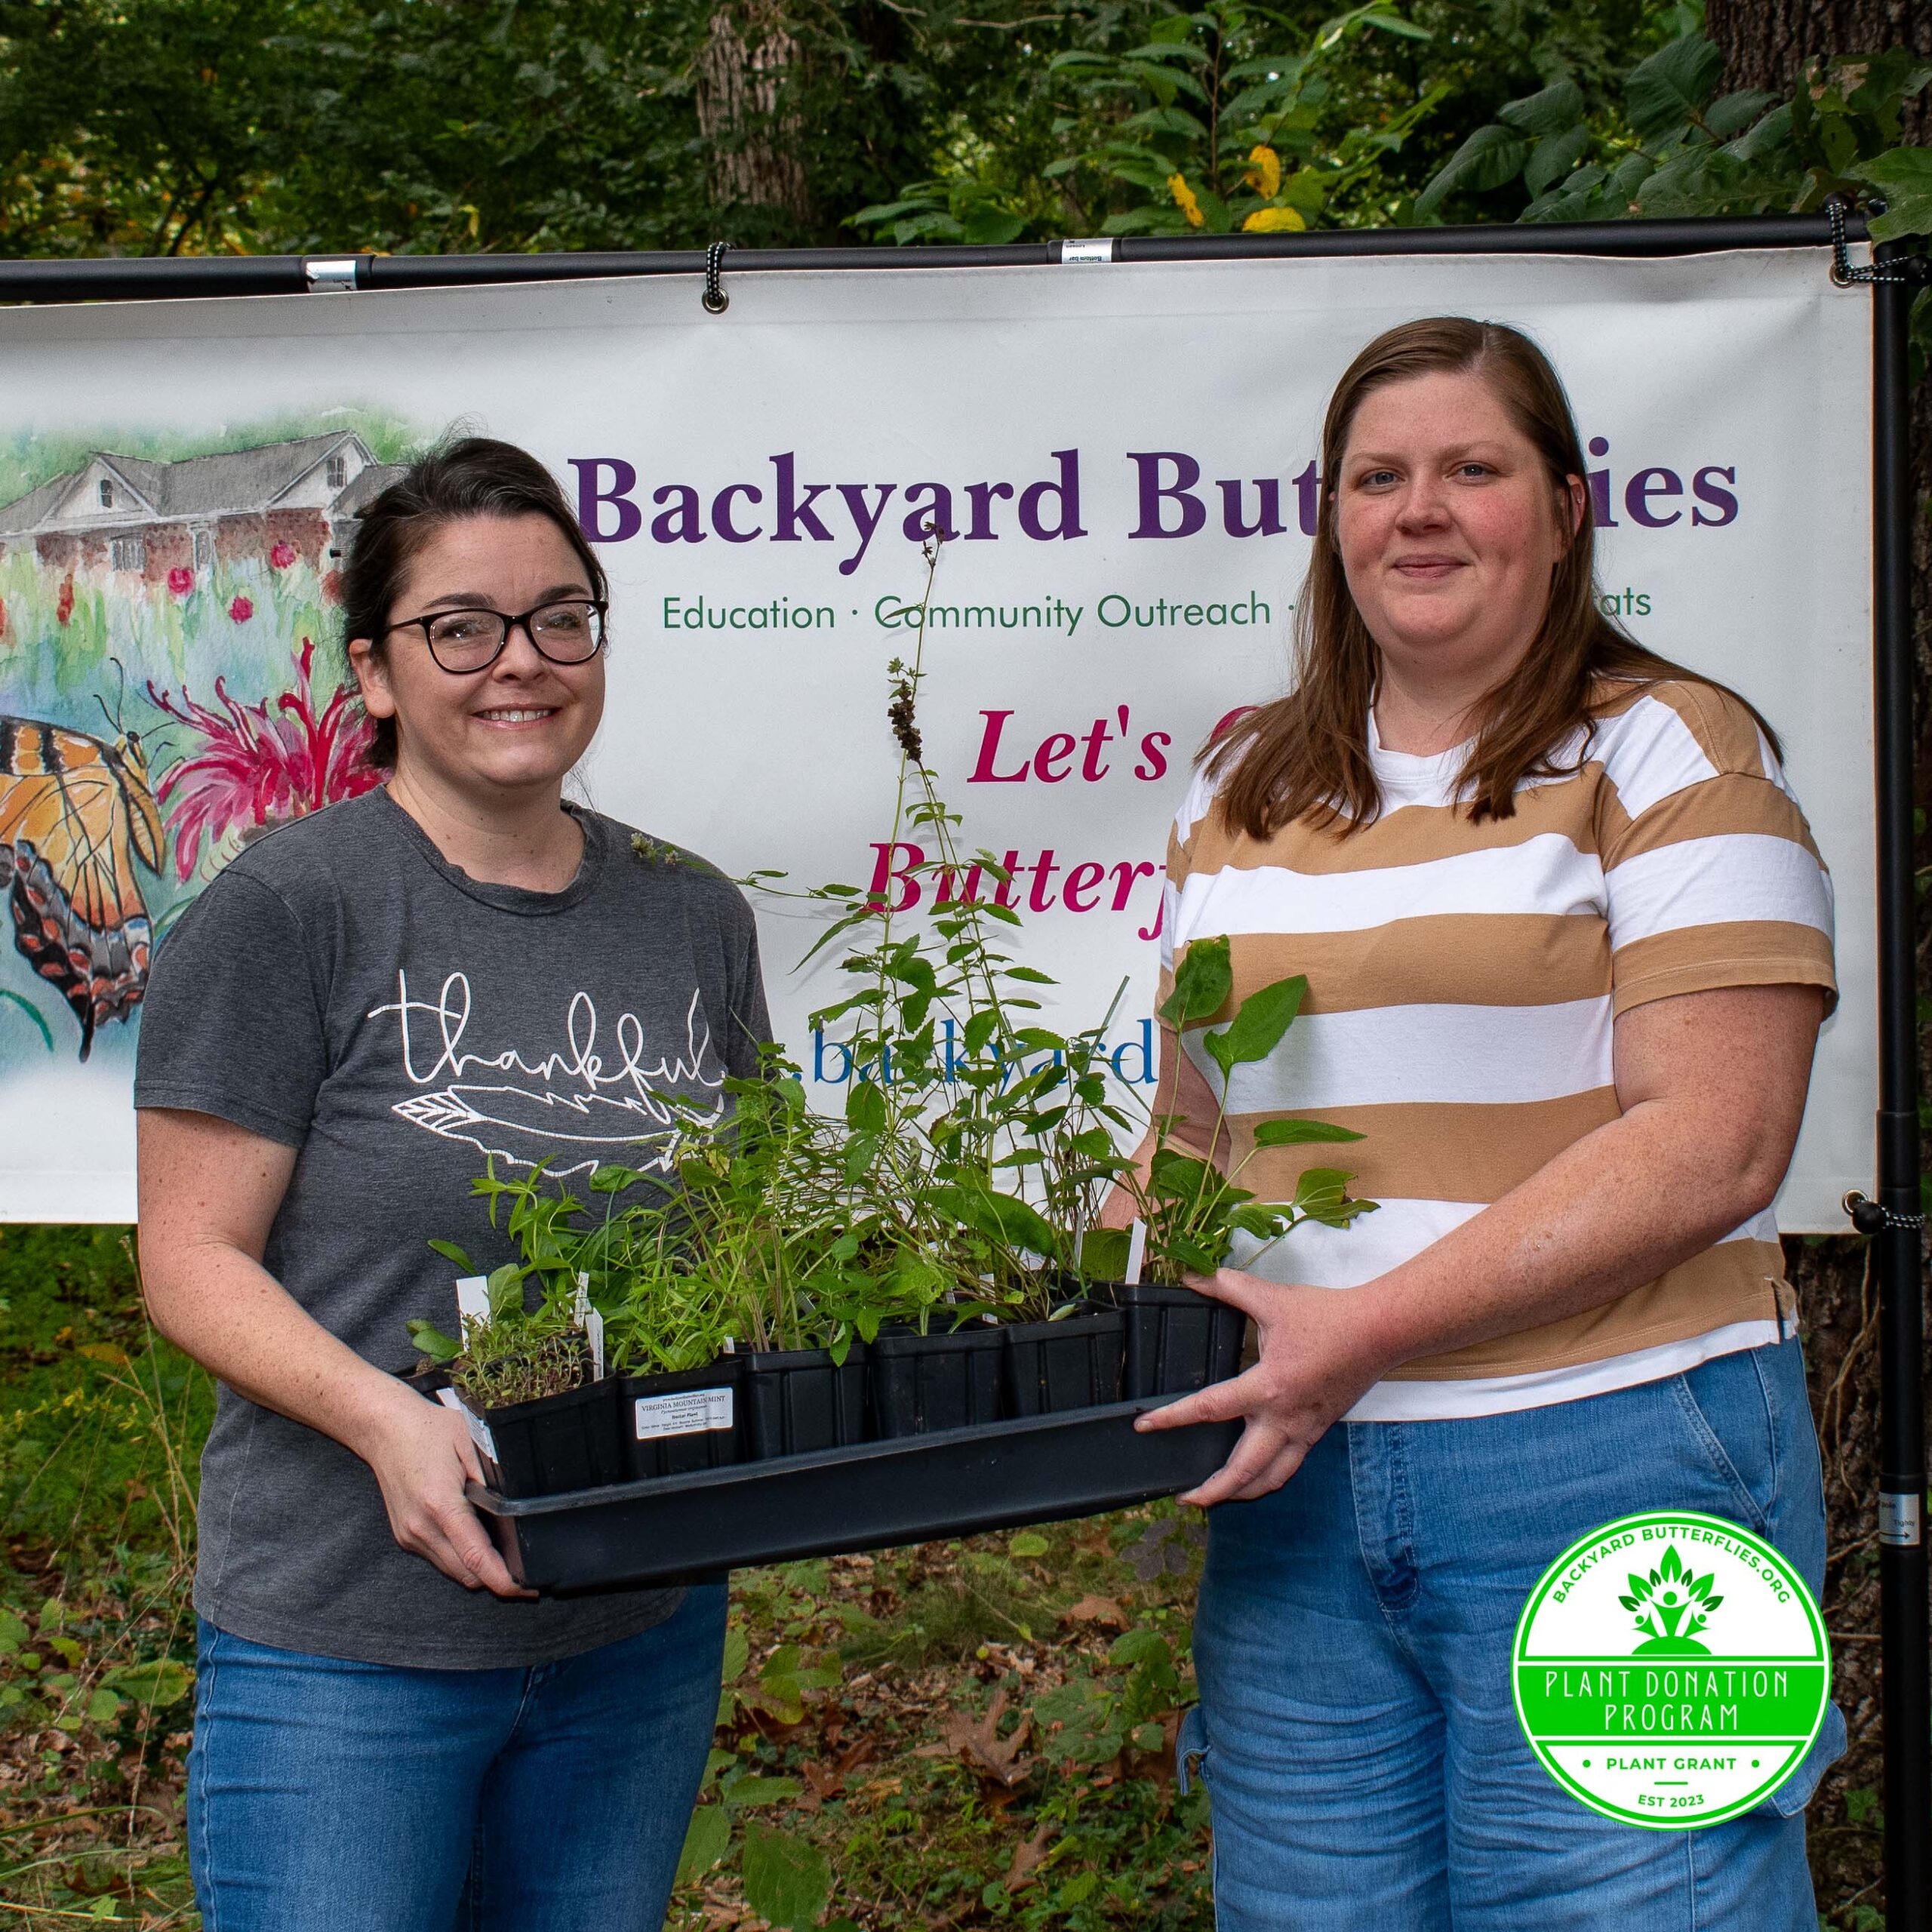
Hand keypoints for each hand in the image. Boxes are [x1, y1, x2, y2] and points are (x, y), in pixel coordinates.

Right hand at [359, 1389, 535, 1599]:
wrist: (383, 1429)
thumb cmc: (428, 1429)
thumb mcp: (470, 1443)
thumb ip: (492, 1479)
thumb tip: (515, 1508)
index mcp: (440, 1505)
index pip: (476, 1557)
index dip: (504, 1580)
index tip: (528, 1590)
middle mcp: (421, 1528)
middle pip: (467, 1574)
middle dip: (497, 1579)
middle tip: (526, 1572)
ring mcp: (410, 1535)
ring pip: (452, 1571)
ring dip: (478, 1570)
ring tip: (506, 1558)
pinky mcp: (405, 1536)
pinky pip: (439, 1559)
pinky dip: (460, 1558)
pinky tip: (476, 1541)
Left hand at [1134, 1267, 1396, 1506]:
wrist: (1380, 1331)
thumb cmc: (1328, 1317)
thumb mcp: (1272, 1298)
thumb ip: (1228, 1288)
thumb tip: (1193, 1278)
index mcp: (1267, 1387)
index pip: (1209, 1409)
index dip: (1172, 1418)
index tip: (1145, 1427)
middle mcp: (1284, 1419)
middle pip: (1243, 1470)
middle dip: (1212, 1490)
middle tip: (1185, 1498)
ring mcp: (1304, 1430)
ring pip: (1270, 1478)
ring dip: (1241, 1493)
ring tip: (1216, 1498)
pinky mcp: (1318, 1430)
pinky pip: (1291, 1466)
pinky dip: (1269, 1479)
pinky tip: (1256, 1477)